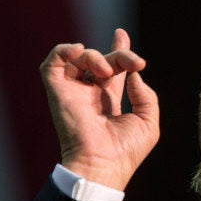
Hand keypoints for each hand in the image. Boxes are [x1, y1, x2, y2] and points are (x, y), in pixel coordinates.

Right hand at [40, 28, 159, 190]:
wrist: (103, 165)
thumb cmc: (126, 151)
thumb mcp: (148, 122)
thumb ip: (146, 96)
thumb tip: (134, 75)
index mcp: (108, 101)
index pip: (112, 70)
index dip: (117, 51)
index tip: (121, 35)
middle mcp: (89, 95)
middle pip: (102, 61)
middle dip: (120, 55)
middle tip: (135, 62)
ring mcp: (73, 93)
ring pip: (79, 59)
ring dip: (96, 56)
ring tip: (108, 72)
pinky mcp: (58, 92)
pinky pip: (52, 64)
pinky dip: (63, 51)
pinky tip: (79, 51)